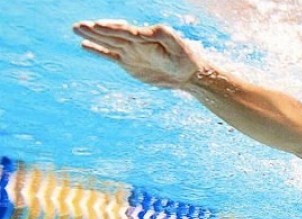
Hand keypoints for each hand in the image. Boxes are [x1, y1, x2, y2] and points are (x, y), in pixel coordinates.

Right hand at [73, 20, 203, 88]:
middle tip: (79, 25)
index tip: (97, 25)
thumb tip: (145, 30)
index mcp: (147, 35)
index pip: (126, 31)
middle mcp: (136, 41)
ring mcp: (131, 51)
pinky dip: (98, 51)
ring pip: (108, 42)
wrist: (189, 74)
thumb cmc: (186, 58)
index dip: (112, 28)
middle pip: (113, 34)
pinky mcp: (129, 63)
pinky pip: (110, 55)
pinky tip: (84, 45)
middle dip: (96, 30)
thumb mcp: (178, 46)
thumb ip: (163, 35)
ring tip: (76, 28)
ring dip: (93, 36)